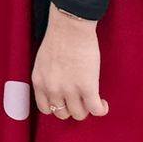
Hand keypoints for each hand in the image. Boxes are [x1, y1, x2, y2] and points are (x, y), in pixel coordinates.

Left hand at [32, 6, 106, 120]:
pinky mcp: (87, 87)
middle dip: (72, 109)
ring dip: (87, 109)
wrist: (70, 27)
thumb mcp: (43, 61)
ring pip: (79, 114)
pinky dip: (101, 110)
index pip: (45, 108)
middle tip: (81, 100)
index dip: (57, 107)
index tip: (66, 103)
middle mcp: (52, 88)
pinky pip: (95, 110)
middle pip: (62, 114)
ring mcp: (69, 89)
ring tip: (92, 100)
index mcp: (39, 81)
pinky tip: (103, 103)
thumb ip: (47, 77)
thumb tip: (58, 88)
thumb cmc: (59, 38)